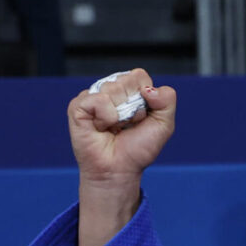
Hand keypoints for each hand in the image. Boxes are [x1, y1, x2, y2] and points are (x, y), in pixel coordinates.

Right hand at [70, 69, 175, 245]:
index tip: (141, 117)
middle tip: (127, 124)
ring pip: (112, 87)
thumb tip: (148, 88)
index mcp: (129, 89)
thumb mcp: (164, 124)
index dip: (146, 97)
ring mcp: (93, 96)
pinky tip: (101, 128)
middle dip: (134, 106)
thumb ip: (167, 100)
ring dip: (120, 113)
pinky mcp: (78, 107)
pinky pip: (98, 99)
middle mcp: (111, 89)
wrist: (119, 169)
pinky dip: (105, 117)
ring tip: (114, 126)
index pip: (140, 76)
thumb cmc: (138, 148)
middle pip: (127, 80)